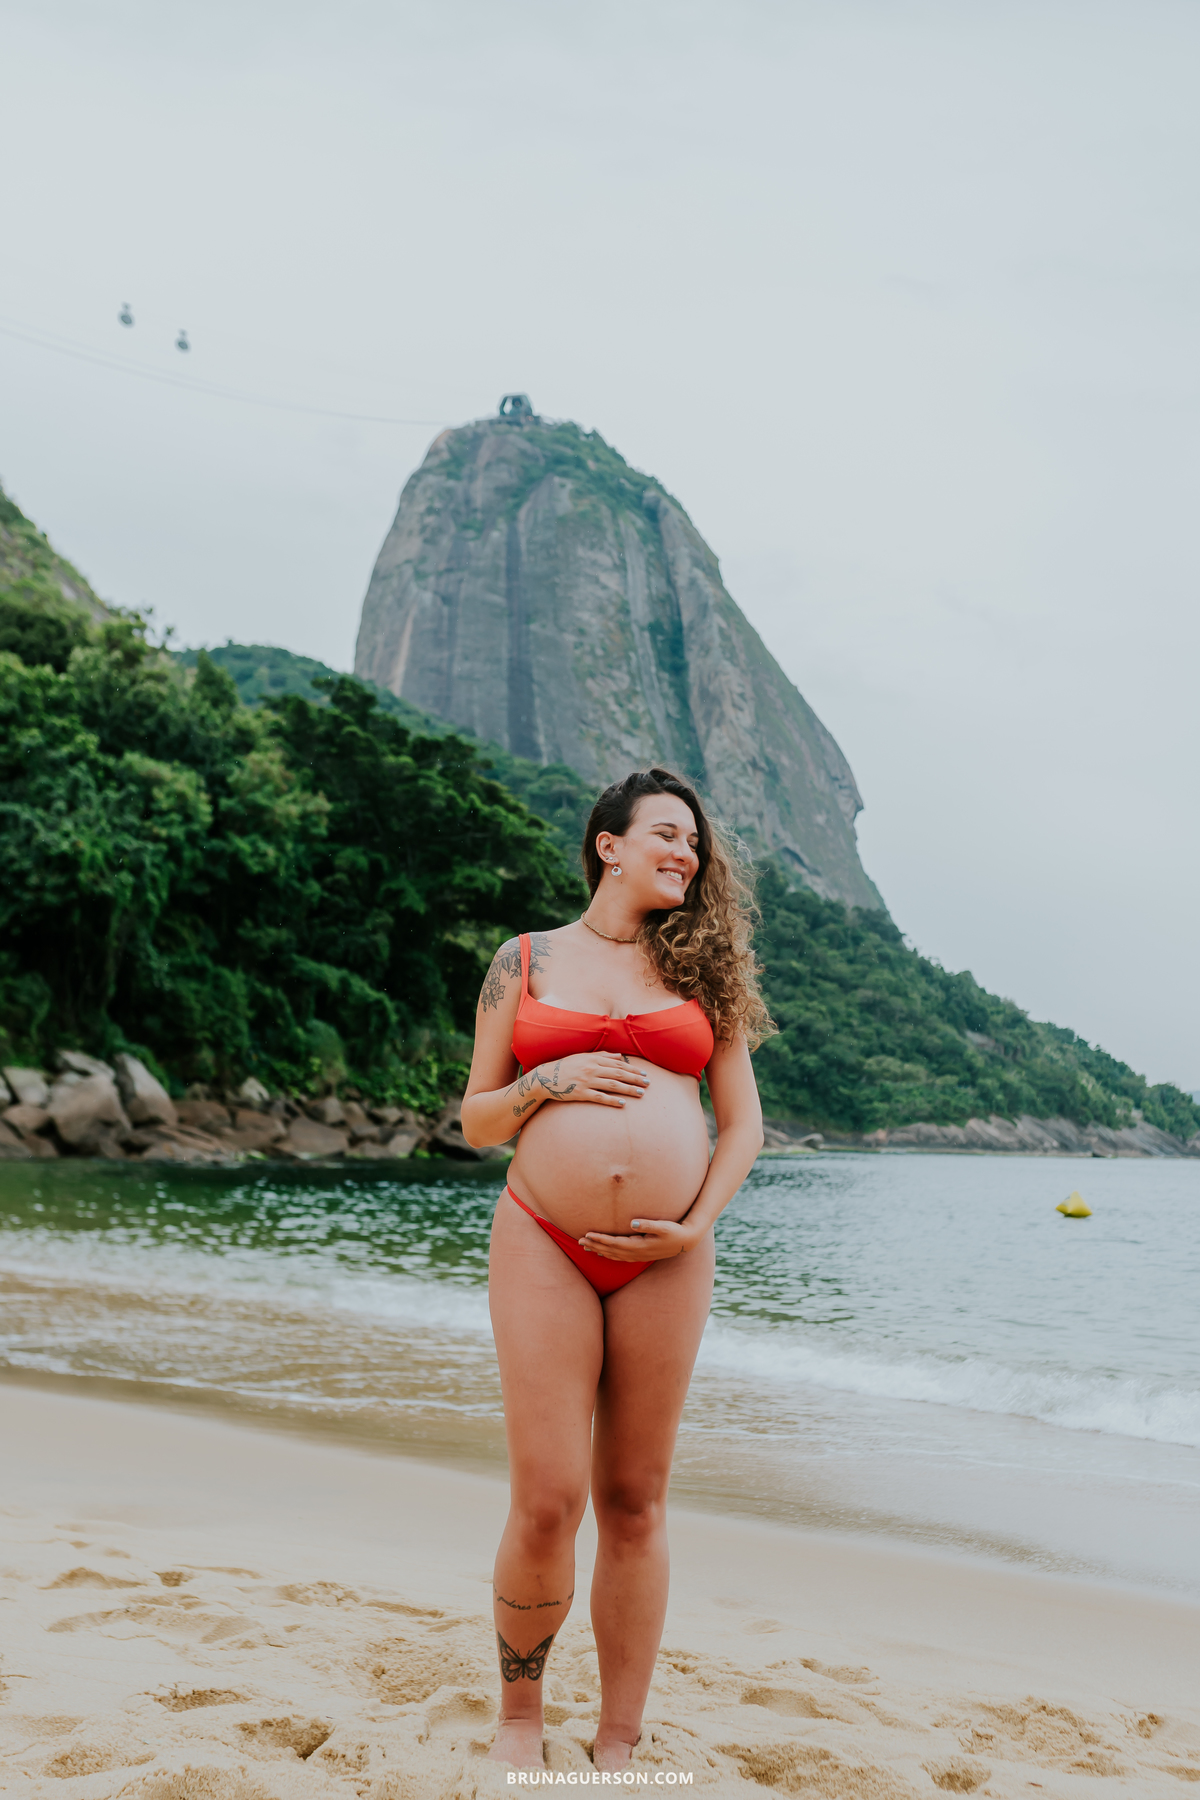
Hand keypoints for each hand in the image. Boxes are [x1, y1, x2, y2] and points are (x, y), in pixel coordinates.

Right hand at [515, 1053, 649, 1116]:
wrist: (545, 1078)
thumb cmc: (566, 1066)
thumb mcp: (583, 1057)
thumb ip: (602, 1056)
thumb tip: (620, 1056)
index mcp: (593, 1059)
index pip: (618, 1064)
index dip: (633, 1069)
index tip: (644, 1073)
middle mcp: (591, 1069)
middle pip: (619, 1074)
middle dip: (635, 1079)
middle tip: (648, 1083)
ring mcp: (586, 1081)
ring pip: (612, 1085)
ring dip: (628, 1089)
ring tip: (641, 1093)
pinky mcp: (581, 1094)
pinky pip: (600, 1097)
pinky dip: (612, 1100)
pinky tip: (622, 1104)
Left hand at [579, 1218, 695, 1261]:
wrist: (685, 1242)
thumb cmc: (674, 1231)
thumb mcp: (663, 1226)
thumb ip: (648, 1224)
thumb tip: (633, 1223)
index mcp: (639, 1245)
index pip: (614, 1243)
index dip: (600, 1239)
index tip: (587, 1234)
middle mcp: (636, 1253)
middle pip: (610, 1251)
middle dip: (595, 1245)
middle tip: (579, 1241)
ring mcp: (638, 1256)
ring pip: (613, 1255)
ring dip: (599, 1251)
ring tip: (585, 1247)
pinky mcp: (640, 1255)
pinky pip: (620, 1257)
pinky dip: (609, 1255)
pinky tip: (603, 1253)